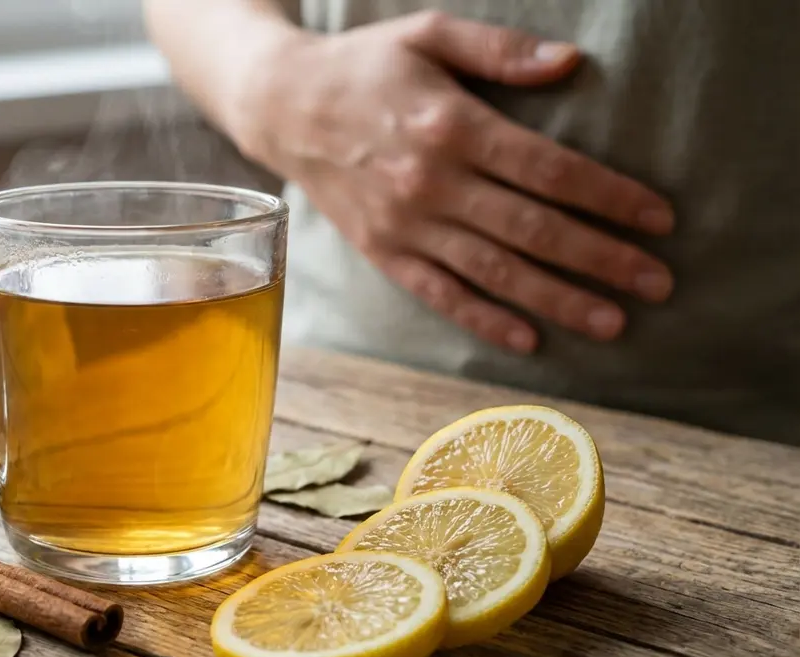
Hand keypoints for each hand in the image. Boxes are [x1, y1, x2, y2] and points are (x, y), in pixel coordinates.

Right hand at [226, 10, 674, 352]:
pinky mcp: (382, 251)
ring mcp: (404, 224)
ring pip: (493, 271)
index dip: (610, 196)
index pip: (549, 169)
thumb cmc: (364, 65)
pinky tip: (529, 339)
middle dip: (601, 258)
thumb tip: (571, 63)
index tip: (659, 218)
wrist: (281, 108)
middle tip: (657, 283)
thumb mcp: (429, 33)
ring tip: (613, 322)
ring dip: (557, 299)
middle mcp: (430, 183)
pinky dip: (483, 319)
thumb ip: (500, 50)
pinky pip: (439, 293)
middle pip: (532, 229)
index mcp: (450, 125)